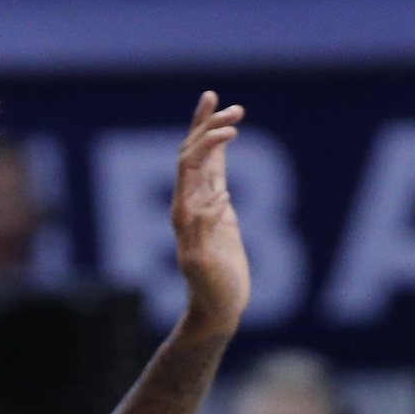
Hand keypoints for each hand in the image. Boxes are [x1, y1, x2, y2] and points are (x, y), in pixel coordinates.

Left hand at [171, 92, 249, 340]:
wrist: (217, 307)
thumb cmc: (212, 291)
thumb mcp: (204, 266)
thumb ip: (203, 232)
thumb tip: (214, 199)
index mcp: (183, 211)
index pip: (189, 164)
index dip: (206, 143)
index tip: (232, 131)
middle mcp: (188, 202)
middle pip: (192, 152)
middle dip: (208, 127)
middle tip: (230, 106)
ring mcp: (201, 204)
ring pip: (203, 158)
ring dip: (213, 131)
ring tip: (232, 108)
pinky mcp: (216, 209)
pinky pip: (215, 172)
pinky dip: (221, 151)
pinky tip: (230, 135)